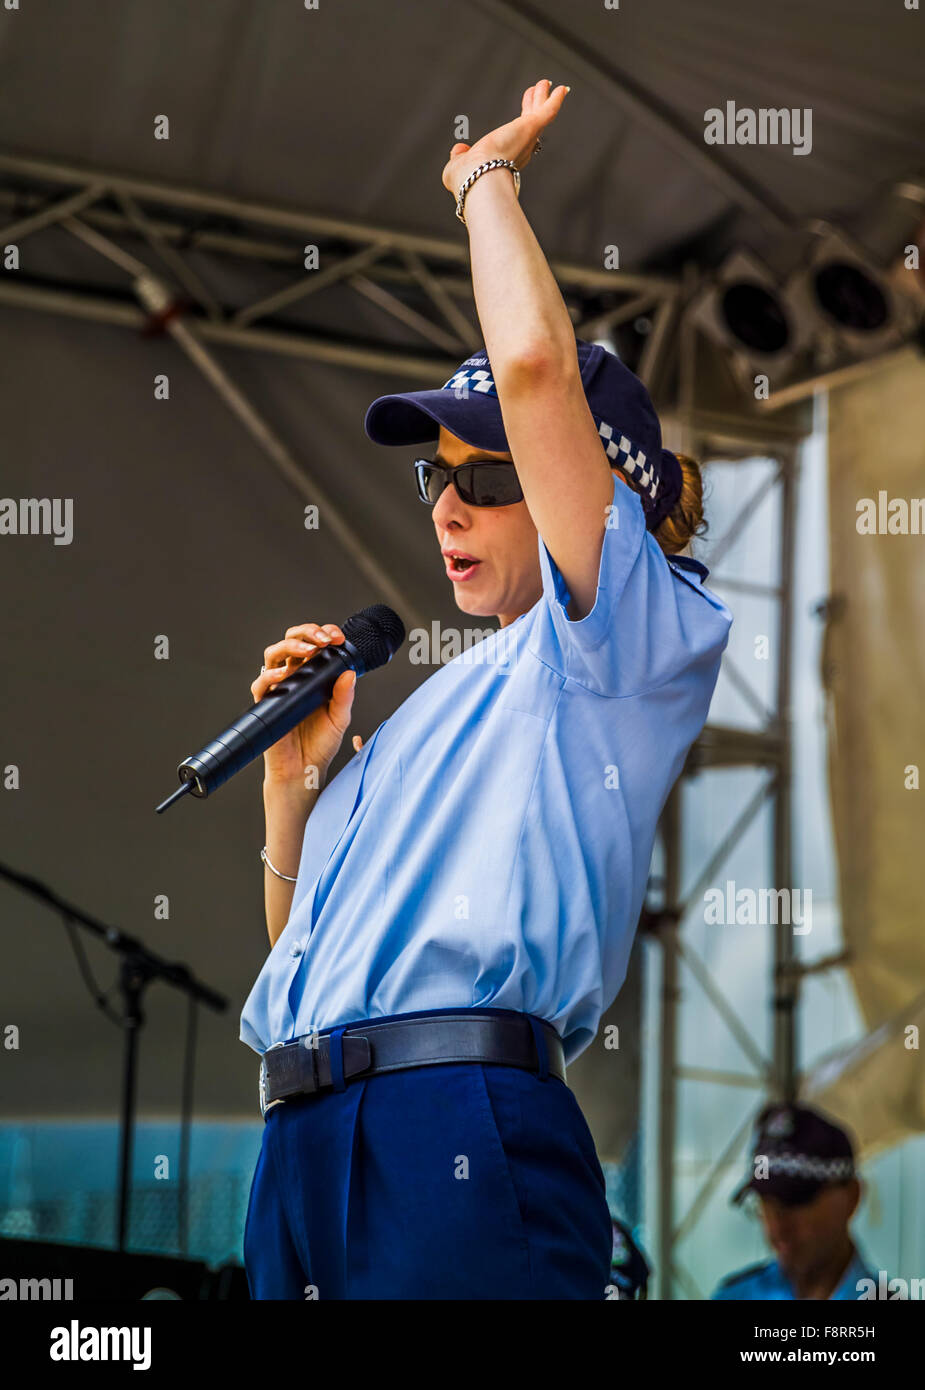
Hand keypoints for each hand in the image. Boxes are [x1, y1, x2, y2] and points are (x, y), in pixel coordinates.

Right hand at [251, 622, 356, 787]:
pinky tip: (284, 674)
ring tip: (307, 649)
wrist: (304, 770)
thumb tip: (349, 673)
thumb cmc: (320, 744)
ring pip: (273, 654)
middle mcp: (294, 677)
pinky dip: (270, 675)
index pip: (314, 644)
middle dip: (307, 632)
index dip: (324, 634)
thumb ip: (344, 696)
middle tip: (323, 638)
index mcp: (313, 675)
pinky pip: (260, 683)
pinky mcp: (266, 703)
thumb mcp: (340, 718)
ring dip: (290, 645)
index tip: (338, 637)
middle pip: (292, 641)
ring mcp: (278, 688)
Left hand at [441, 79, 568, 200]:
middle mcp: (520, 151)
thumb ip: (460, 156)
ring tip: (545, 83)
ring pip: (538, 114)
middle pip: (530, 124)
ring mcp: (527, 138)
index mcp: (505, 160)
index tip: (517, 120)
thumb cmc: (469, 179)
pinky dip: (555, 100)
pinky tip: (561, 89)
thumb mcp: (458, 166)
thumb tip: (459, 150)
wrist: (480, 178)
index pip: (515, 141)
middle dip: (532, 107)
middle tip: (536, 92)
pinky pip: (548, 112)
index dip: (517, 128)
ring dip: (542, 98)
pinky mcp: (531, 127)